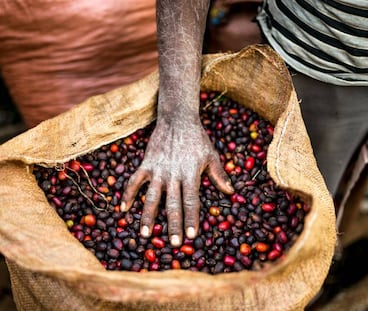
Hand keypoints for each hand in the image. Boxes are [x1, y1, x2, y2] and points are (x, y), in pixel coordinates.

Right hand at [121, 118, 233, 246]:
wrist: (177, 119)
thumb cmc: (197, 138)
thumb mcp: (211, 155)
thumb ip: (219, 175)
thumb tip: (231, 192)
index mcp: (191, 174)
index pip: (191, 201)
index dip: (191, 219)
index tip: (192, 236)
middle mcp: (173, 174)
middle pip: (172, 204)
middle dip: (173, 225)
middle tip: (173, 243)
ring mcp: (158, 170)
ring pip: (151, 197)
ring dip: (147, 217)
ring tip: (145, 235)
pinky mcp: (146, 164)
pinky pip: (134, 181)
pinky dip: (128, 194)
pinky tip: (123, 209)